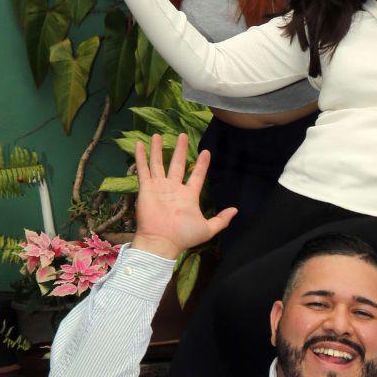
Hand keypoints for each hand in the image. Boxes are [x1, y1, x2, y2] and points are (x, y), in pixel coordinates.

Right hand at [131, 134, 235, 260]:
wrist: (162, 241)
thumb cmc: (184, 235)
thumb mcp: (208, 228)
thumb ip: (222, 219)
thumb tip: (236, 210)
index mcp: (188, 196)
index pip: (196, 176)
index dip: (202, 164)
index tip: (206, 152)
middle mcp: (174, 189)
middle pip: (177, 164)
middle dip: (180, 150)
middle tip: (182, 135)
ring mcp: (159, 187)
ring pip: (158, 163)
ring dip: (158, 149)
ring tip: (158, 134)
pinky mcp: (146, 187)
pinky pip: (143, 169)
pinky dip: (141, 156)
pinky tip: (140, 144)